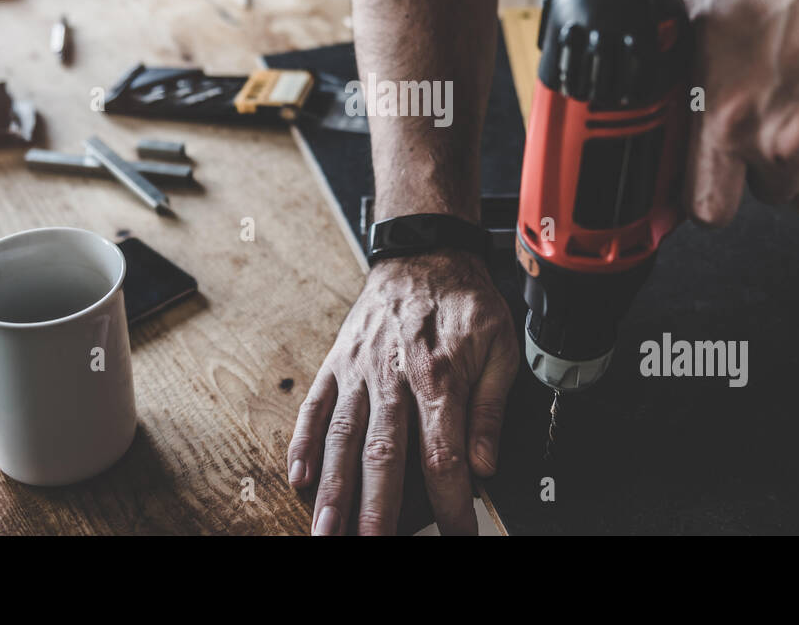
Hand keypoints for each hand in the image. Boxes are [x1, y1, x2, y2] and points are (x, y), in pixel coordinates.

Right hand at [286, 250, 518, 534]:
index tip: (457, 533)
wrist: (423, 252)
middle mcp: (393, 378)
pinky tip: (297, 477)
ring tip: (325, 530)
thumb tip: (486, 464)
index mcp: (439, 377)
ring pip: (342, 438)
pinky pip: (315, 406)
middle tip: (367, 546)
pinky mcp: (337, 363)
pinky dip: (303, 443)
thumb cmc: (464, 301)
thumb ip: (491, 408)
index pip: (444, 455)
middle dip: (375, 510)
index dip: (449, 503)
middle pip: (382, 455)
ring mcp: (359, 371)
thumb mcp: (500, 345)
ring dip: (332, 489)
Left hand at [680, 0, 798, 224]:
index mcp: (727, 118)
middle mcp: (782, 141)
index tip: (708, 182)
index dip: (705, 196)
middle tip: (770, 103)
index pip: (706, 209)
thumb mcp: (703, 4)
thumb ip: (672, 61)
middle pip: (765, 190)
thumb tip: (646, 86)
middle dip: (762, 162)